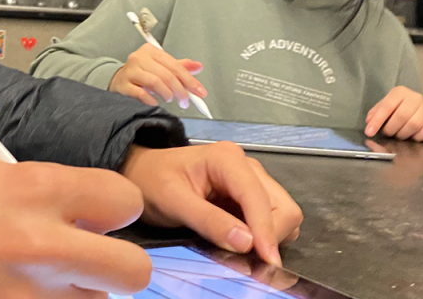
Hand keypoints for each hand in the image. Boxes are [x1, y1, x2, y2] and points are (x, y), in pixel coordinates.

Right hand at [0, 158, 151, 297]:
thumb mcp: (9, 174)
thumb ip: (61, 191)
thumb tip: (100, 213)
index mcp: (42, 190)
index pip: (125, 201)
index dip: (117, 208)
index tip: (103, 213)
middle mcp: (45, 244)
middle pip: (132, 270)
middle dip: (120, 263)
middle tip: (95, 257)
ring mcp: (34, 293)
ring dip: (78, 289)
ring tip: (42, 274)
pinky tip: (25, 289)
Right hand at [109, 43, 205, 109]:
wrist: (119, 80)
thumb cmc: (143, 73)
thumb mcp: (162, 67)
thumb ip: (180, 67)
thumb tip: (198, 66)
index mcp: (151, 51)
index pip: (174, 65)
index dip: (189, 80)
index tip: (200, 92)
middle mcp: (139, 58)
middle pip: (166, 74)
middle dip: (180, 90)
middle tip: (185, 101)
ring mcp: (130, 71)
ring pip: (155, 82)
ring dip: (167, 94)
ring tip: (170, 99)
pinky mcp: (123, 84)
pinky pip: (140, 93)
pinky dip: (151, 100)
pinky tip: (155, 102)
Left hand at [120, 143, 302, 266]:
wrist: (141, 174)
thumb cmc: (152, 182)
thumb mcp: (173, 202)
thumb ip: (209, 221)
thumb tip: (248, 243)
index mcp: (228, 159)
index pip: (258, 198)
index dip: (266, 231)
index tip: (267, 263)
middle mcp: (246, 166)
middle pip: (282, 207)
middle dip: (271, 236)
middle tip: (251, 261)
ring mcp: (250, 182)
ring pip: (281, 215)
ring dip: (270, 237)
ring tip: (243, 253)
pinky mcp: (248, 197)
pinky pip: (269, 220)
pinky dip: (262, 236)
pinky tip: (241, 244)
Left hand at [365, 86, 422, 140]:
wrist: (418, 107)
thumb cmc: (398, 107)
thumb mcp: (385, 105)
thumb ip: (376, 113)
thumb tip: (369, 122)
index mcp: (400, 92)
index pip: (387, 106)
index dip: (377, 121)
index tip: (369, 132)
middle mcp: (415, 98)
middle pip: (401, 116)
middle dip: (390, 129)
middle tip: (387, 134)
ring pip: (414, 124)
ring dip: (402, 134)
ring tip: (397, 135)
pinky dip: (416, 137)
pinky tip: (410, 136)